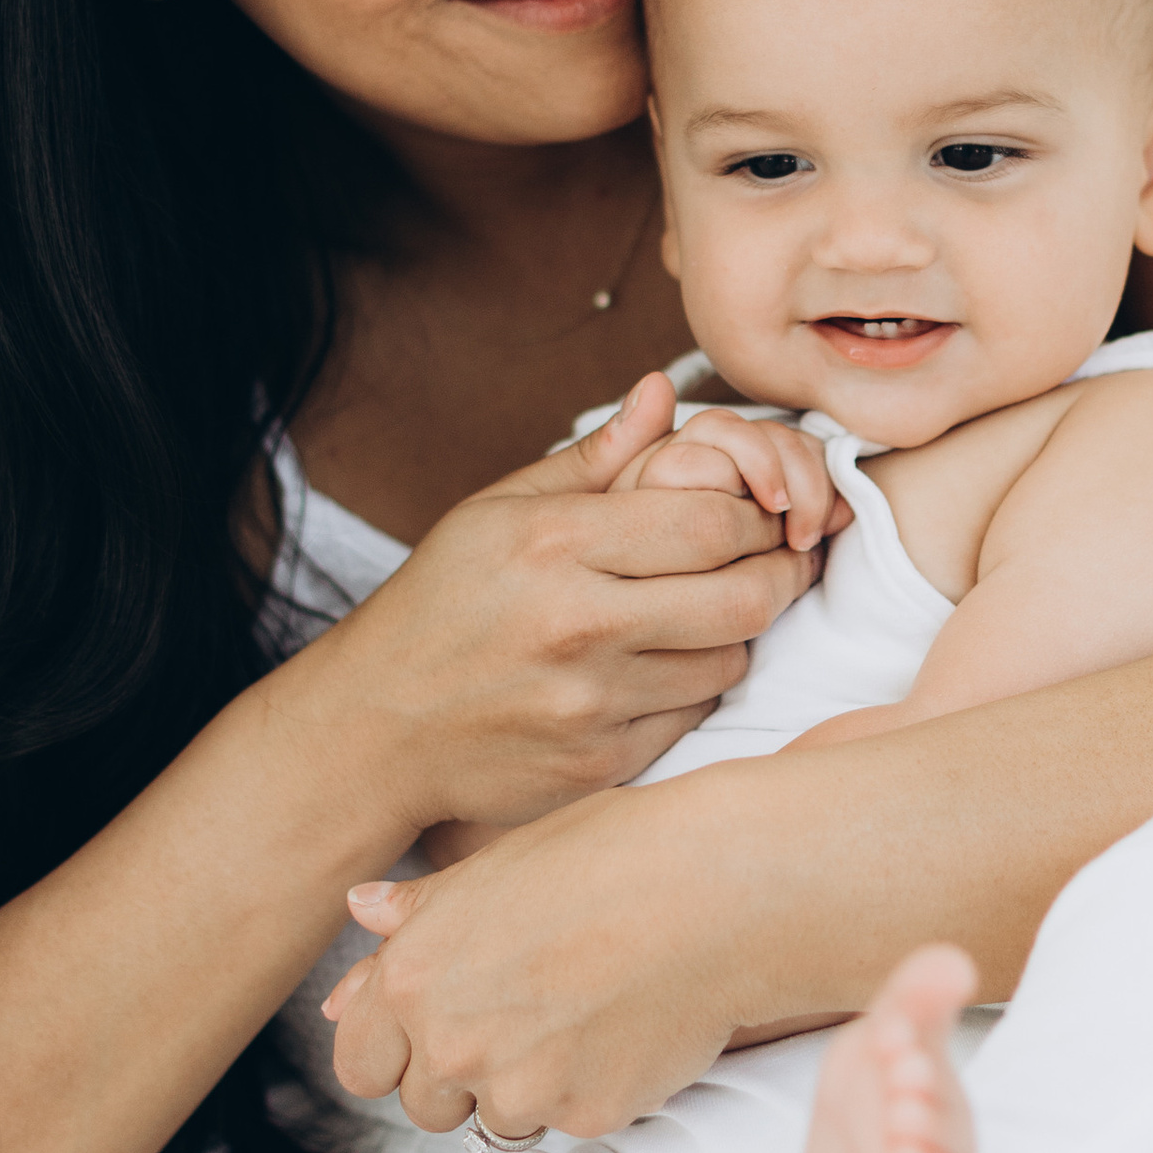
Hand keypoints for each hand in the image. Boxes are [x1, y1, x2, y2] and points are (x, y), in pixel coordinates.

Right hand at [308, 377, 815, 838]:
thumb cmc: (439, 605)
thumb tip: (664, 391)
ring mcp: (592, 701)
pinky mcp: (601, 761)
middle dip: (778, 572)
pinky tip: (664, 665)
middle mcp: (578, 623)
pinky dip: (694, 686)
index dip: (757, 514)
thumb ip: (593, 457)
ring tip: (707, 608)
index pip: (711, 521)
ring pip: (729, 659)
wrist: (375, 726)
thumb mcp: (495, 511)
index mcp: (553, 544)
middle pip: (744, 596)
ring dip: (735, 632)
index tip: (760, 511)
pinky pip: (694, 715)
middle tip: (778, 558)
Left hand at [326, 765, 831, 1136]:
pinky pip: (572, 1121)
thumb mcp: (496, 865)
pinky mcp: (586, 1115)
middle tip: (523, 1018)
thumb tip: (361, 910)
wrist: (710, 891)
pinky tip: (623, 1028)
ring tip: (582, 1013)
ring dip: (530, 1086)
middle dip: (462, 1078)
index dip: (397, 1051)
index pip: (360, 1065)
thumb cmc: (606, 857)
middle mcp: (452, 1043)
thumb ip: (419, 908)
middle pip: (425, 1106)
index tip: (437, 1030)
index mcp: (413, 978)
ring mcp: (519, 1088)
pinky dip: (592, 1089)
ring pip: (502, 1119)